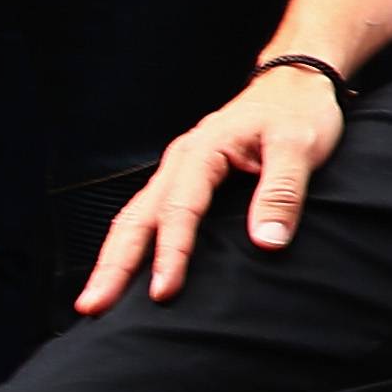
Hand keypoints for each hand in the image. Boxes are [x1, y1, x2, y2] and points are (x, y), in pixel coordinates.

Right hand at [81, 65, 350, 310]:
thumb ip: (283, 192)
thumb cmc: (299, 113)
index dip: (171, 253)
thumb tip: (266, 243)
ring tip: (92, 304)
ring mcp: (177, 172)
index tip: (162, 293)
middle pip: (137, 218)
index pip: (180, 209)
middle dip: (113, 266)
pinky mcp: (184, 183)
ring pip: (134, 220)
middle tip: (91, 308)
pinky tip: (123, 276)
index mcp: (203, 150)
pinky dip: (131, 247)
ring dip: (113, 261)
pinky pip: (148, 218)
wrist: (294, 83)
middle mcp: (180, 162)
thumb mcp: (300, 146)